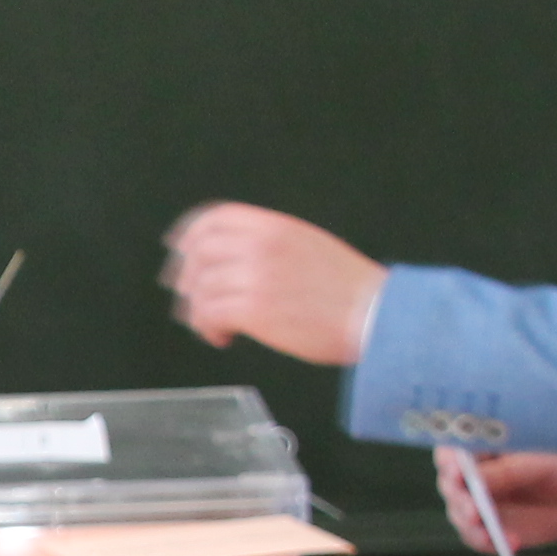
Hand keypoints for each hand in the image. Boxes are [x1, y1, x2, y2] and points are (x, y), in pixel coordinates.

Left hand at [162, 204, 391, 367]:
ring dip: (198, 310)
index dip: (191, 234)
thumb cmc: (348, 290)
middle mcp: (261, 246)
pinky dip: (208, 328)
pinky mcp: (255, 310)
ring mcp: (256, 277)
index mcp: (275, 227)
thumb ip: (270, 244)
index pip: (216, 218)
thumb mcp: (308, 245)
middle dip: (188, 277)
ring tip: (212, 325)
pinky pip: (210, 314)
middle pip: (200, 252)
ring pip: (201, 287)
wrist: (375, 315)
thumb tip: (235, 256)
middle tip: (191, 298)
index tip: (181, 251)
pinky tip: (223, 337)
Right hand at [438, 445, 556, 551]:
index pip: (450, 451)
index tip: (458, 473)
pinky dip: (491, 543)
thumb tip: (469, 479)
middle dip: (461, 500)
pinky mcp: (488, 528)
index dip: (449, 462)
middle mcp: (469, 474)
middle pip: (450, 487)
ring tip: (492, 533)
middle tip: (474, 511)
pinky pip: (479, 538)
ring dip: (473, 527)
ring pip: (460, 516)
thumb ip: (503, 472)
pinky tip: (511, 543)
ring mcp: (476, 503)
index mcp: (477, 446)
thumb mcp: (536, 464)